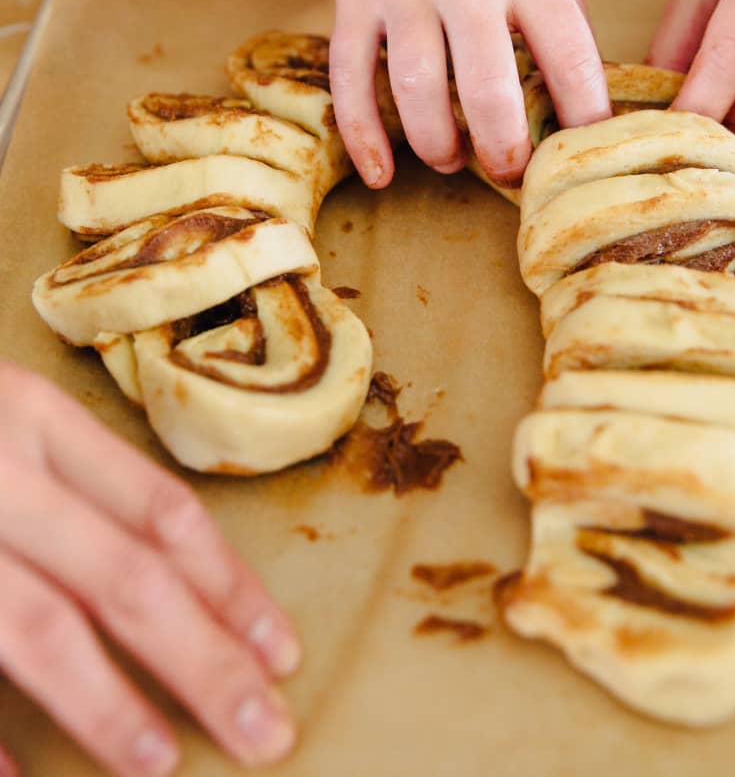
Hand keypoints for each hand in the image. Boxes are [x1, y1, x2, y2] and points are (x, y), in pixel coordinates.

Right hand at [0, 360, 298, 776]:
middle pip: (126, 578)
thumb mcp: (3, 420)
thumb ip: (71, 480)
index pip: (161, 509)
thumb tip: (174, 576)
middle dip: (205, 662)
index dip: (229, 584)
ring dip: (106, 708)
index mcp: (36, 420)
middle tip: (266, 732)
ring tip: (163, 765)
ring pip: (39, 629)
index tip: (280, 649)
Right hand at [317, 0, 609, 186]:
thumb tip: (583, 78)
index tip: (587, 148)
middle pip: (488, 91)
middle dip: (504, 150)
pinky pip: (351, 76)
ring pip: (417, 93)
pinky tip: (380, 171)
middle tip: (511, 171)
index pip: (570, 55)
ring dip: (438, 145)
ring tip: (453, 160)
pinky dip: (362, 133)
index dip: (585, 116)